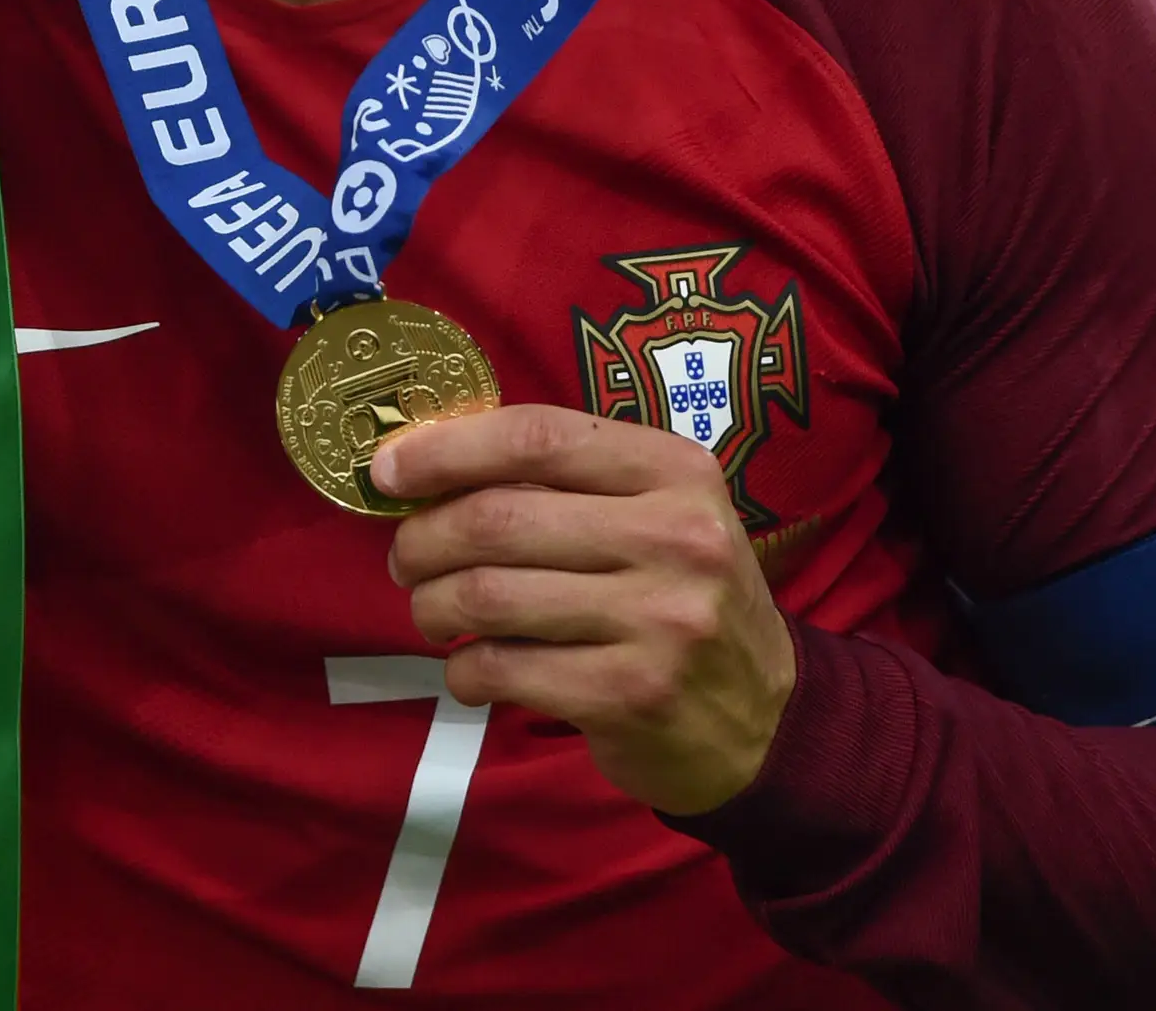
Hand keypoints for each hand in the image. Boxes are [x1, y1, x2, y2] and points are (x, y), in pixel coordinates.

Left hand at [372, 404, 796, 815]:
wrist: (767, 719)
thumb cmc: (680, 598)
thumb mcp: (654, 516)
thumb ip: (562, 483)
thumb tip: (421, 465)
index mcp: (675, 470)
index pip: (536, 436)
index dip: (446, 450)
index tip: (388, 472)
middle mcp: (677, 537)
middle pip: (498, 519)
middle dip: (423, 540)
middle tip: (404, 560)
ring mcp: (659, 621)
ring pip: (489, 596)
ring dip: (433, 608)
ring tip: (433, 614)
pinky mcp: (631, 695)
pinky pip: (504, 670)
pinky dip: (466, 671)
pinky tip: (473, 671)